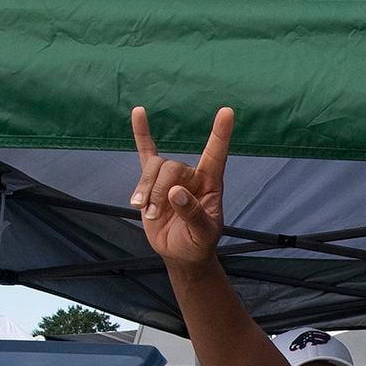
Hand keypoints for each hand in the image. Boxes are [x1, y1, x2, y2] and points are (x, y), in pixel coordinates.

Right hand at [130, 105, 232, 267]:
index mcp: (211, 183)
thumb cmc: (198, 242)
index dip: (221, 135)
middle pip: (170, 167)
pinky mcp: (153, 183)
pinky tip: (139, 113)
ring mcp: (172, 178)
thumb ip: (192, 213)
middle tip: (152, 214)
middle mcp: (192, 176)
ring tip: (143, 210)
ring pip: (154, 167)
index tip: (227, 112)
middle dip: (157, 189)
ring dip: (144, 189)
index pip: (217, 155)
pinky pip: (146, 152)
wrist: (181, 253)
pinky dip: (142, 133)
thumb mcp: (203, 234)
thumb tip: (175, 192)